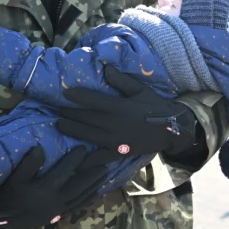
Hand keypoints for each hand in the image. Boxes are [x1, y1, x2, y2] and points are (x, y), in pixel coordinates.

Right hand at [0, 145, 119, 228]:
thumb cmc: (5, 196)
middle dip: (91, 174)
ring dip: (93, 186)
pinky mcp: (55, 217)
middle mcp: (55, 201)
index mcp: (45, 190)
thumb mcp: (14, 178)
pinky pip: (75, 207)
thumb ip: (28, 164)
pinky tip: (94, 195)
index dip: (75, 159)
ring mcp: (56, 210)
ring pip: (80, 197)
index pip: (64, 172)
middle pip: (79, 186)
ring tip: (104, 176)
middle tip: (104, 163)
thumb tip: (40, 147)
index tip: (84, 148)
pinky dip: (86, 200)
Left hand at [57, 66, 198, 157]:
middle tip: (56, 110)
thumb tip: (105, 69)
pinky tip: (75, 158)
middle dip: (70, 114)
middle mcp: (115, 124)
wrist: (172, 129)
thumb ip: (122, 81)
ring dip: (72, 130)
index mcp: (120, 107)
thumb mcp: (141, 90)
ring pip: (88, 135)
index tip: (65, 93)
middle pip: (87, 119)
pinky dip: (87, 159)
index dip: (78, 96)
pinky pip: (101, 157)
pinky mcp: (120, 152)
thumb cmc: (156, 106)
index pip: (94, 101)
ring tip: (59, 125)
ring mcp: (116, 140)